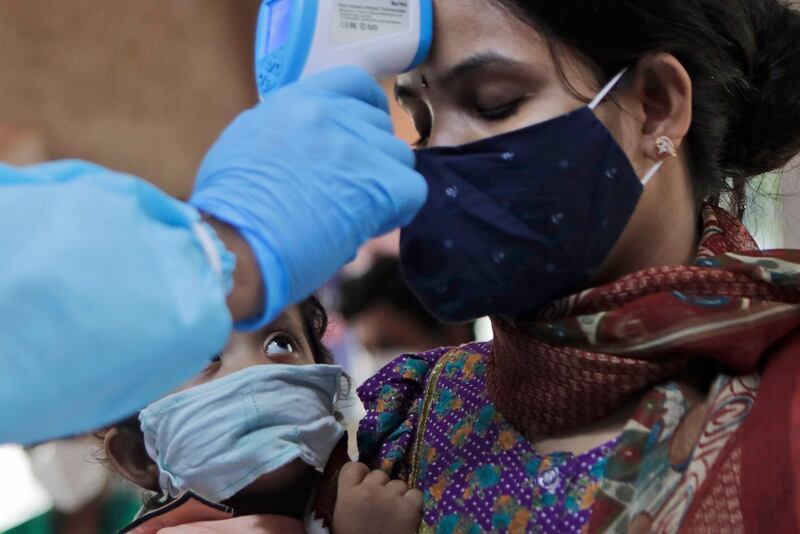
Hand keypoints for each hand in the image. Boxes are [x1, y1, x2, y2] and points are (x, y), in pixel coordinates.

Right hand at [190, 67, 427, 329]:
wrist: (232, 249)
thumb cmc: (228, 215)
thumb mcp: (243, 148)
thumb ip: (284, 136)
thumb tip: (307, 150)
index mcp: (293, 102)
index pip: (354, 82)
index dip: (368, 110)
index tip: (365, 136)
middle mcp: (326, 114)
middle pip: (380, 125)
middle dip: (372, 159)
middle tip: (349, 193)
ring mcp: (353, 146)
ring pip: (399, 159)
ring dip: (384, 188)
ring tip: (352, 215)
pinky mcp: (377, 183)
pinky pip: (412, 191)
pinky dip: (397, 212)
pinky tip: (367, 228)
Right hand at [333, 462, 422, 533]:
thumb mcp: (342, 517)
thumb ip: (351, 497)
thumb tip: (363, 483)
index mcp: (347, 494)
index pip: (354, 467)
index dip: (361, 475)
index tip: (364, 484)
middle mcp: (369, 490)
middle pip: (379, 474)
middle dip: (381, 487)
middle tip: (380, 507)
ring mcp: (390, 497)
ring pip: (398, 484)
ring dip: (397, 496)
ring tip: (394, 515)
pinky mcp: (410, 507)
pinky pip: (415, 494)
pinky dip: (413, 504)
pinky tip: (407, 517)